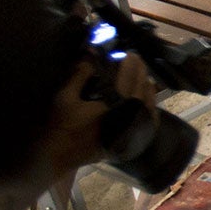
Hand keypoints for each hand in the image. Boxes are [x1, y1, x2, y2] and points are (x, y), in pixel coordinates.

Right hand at [37, 55, 156, 180]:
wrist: (59, 156)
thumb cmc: (61, 125)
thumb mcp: (65, 96)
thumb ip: (80, 75)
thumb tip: (91, 55)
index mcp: (114, 108)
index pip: (128, 81)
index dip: (130, 65)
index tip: (131, 54)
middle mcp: (128, 120)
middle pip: (141, 92)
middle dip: (140, 74)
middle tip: (137, 60)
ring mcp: (132, 133)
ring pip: (149, 107)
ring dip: (147, 89)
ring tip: (143, 77)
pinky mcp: (131, 142)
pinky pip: (149, 123)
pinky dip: (151, 109)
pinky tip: (149, 101)